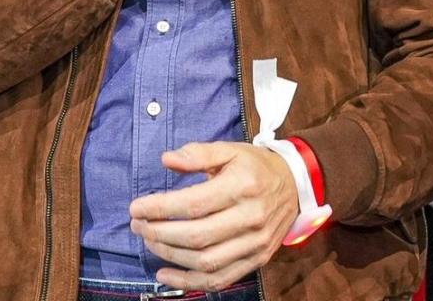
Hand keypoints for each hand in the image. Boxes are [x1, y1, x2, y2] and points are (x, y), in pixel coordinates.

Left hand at [129, 141, 300, 289]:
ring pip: (206, 261)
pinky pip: (220, 279)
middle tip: (138, 225)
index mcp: (242, 186)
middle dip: (160, 233)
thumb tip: (166, 159)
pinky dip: (189, 282)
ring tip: (149, 241)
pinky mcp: (257, 260)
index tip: (136, 207)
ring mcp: (255, 243)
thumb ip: (198, 153)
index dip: (160, 208)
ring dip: (170, 256)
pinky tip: (165, 274)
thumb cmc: (256, 166)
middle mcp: (251, 218)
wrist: (296, 185)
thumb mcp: (229, 149)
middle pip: (197, 236)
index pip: (193, 204)